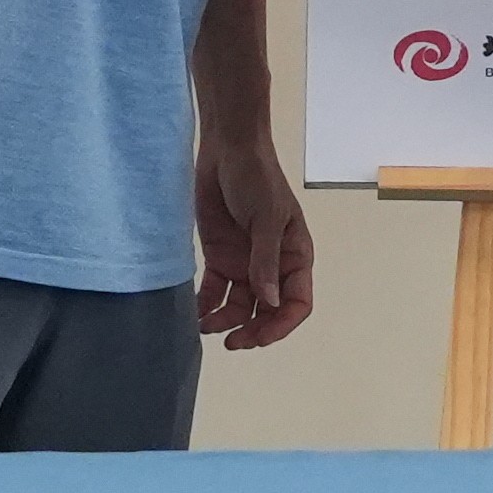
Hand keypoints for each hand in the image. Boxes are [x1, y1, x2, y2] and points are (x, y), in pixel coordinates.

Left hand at [189, 108, 315, 349]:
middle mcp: (272, 265)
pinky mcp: (219, 257)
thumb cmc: (256, 177)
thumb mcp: (266, 218)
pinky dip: (206, 305)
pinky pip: (214, 291)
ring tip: (206, 327)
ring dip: (226, 321)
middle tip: (232, 343)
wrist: (226, 150)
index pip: (297, 302)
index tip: (259, 337)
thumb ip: (266, 261)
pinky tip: (195, 315)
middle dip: (252, 330)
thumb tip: (270, 302)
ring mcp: (244, 262)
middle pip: (268, 311)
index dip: (282, 324)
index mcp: (295, 256)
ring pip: (239, 306)